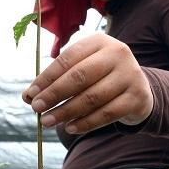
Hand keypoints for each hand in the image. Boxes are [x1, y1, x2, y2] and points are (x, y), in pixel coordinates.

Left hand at [21, 34, 152, 133]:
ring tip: (47, 121)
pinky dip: (85, 123)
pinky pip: (106, 114)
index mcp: (99, 41)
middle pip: (79, 76)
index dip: (46, 78)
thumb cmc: (101, 77)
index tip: (30, 94)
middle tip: (36, 109)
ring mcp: (130, 75)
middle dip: (54, 94)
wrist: (139, 89)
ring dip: (66, 112)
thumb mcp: (83, 69)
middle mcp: (117, 53)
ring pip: (92, 97)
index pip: (67, 59)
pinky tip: (70, 128)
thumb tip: (28, 96)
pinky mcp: (137, 97)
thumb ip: (58, 80)